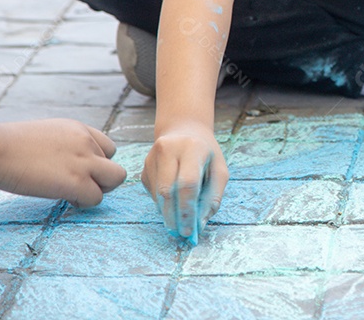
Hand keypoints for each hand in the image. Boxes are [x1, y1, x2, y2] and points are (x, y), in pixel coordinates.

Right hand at [0, 119, 126, 207]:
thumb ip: (64, 145)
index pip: (108, 147)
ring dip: (98, 191)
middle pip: (116, 164)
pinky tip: (65, 200)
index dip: (97, 163)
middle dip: (103, 179)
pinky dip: (83, 203)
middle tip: (80, 187)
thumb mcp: (45, 134)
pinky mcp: (77, 181)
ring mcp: (84, 161)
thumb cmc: (7, 145)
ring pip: (116, 179)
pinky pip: (96, 198)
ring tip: (74, 194)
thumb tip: (64, 164)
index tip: (77, 172)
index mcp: (79, 129)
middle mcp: (87, 142)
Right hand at [141, 121, 227, 243]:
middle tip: (181, 233)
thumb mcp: (219, 170)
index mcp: (191, 147)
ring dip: (168, 212)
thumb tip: (200, 224)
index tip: (189, 229)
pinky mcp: (144, 166)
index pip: (187, 183)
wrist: (184, 130)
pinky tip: (173, 199)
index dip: (187, 209)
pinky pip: (153, 193)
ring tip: (179, 221)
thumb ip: (213, 196)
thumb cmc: (206, 154)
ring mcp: (152, 157)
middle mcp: (168, 149)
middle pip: (168, 191)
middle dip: (174, 216)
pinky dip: (163, 203)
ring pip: (158, 195)